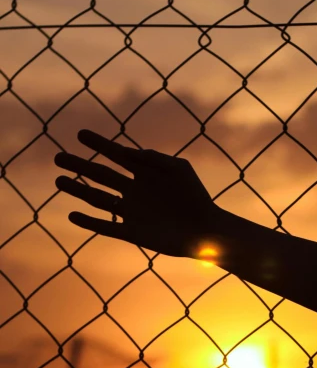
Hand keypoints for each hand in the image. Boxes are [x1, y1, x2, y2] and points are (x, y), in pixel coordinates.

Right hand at [55, 129, 219, 257]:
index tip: (80, 134)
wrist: (206, 231)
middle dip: (79, 166)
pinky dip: (89, 222)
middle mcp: (134, 190)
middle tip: (58, 157)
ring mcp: (132, 212)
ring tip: (58, 180)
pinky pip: (106, 226)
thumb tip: (128, 152)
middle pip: (100, 175)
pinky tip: (73, 215)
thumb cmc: (196, 197)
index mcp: (145, 173)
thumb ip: (154, 159)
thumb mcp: (179, 170)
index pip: (116, 154)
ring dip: (78, 190)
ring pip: (98, 199)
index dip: (99, 144)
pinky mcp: (133, 233)